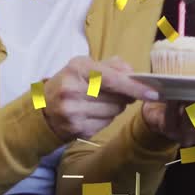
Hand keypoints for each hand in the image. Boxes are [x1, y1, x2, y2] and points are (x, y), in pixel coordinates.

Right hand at [41, 57, 159, 142]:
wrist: (42, 108)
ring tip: (101, 102)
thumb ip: (113, 66)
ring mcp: (73, 112)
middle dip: (124, 97)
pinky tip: (93, 113)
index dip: (135, 87)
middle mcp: (73, 91)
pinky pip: (105, 124)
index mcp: (77, 69)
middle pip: (117, 99)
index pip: (113, 80)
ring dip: (115, 108)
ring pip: (113, 113)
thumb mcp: (85, 66)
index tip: (152, 93)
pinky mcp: (77, 129)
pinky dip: (105, 119)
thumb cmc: (69, 83)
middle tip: (119, 94)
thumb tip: (134, 74)